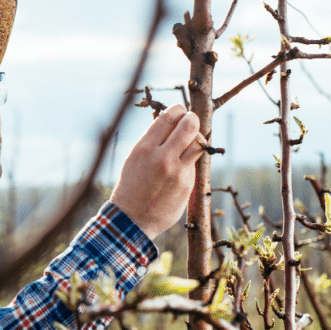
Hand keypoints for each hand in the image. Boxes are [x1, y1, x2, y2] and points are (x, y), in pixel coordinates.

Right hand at [109, 104, 205, 239]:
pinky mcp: (187, 184)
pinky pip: (195, 163)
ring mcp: (177, 171)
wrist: (132, 219)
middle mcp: (162, 157)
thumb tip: (171, 122)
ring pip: (198, 143)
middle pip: (189, 125)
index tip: (181, 112)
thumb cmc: (132, 185)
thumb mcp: (134, 158)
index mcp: (144, 148)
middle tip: (191, 123)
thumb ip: (153, 140)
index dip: (179, 110)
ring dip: (198, 138)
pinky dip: (191, 159)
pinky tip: (183, 164)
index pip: (169, 116)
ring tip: (192, 141)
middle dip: (193, 120)